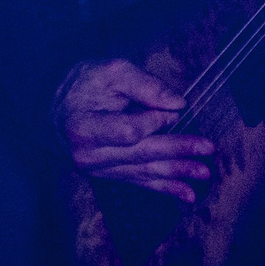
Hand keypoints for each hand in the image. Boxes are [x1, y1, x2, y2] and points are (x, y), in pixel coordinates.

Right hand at [54, 58, 214, 204]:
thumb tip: (177, 105)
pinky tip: (187, 194)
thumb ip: (144, 85)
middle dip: (177, 151)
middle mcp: (88, 155)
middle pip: (141, 154)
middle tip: (207, 149)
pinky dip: (165, 188)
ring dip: (177, 173)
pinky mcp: (108, 175)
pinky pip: (139, 182)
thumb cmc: (83, 85)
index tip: (173, 111)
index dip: (154, 121)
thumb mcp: (110, 71)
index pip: (128, 131)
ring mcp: (98, 170)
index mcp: (83, 127)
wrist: (57, 109)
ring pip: (144, 171)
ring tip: (203, 172)